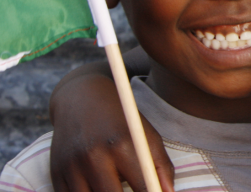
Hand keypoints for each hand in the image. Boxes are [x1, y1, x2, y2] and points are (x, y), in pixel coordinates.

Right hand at [49, 75, 174, 191]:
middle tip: (129, 190)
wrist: (80, 100)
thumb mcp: (146, 135)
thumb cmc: (120, 122)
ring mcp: (72, 166)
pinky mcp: (56, 173)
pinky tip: (96, 187)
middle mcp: (94, 156)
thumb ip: (160, 166)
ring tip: (113, 186)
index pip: (142, 187)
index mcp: (122, 145)